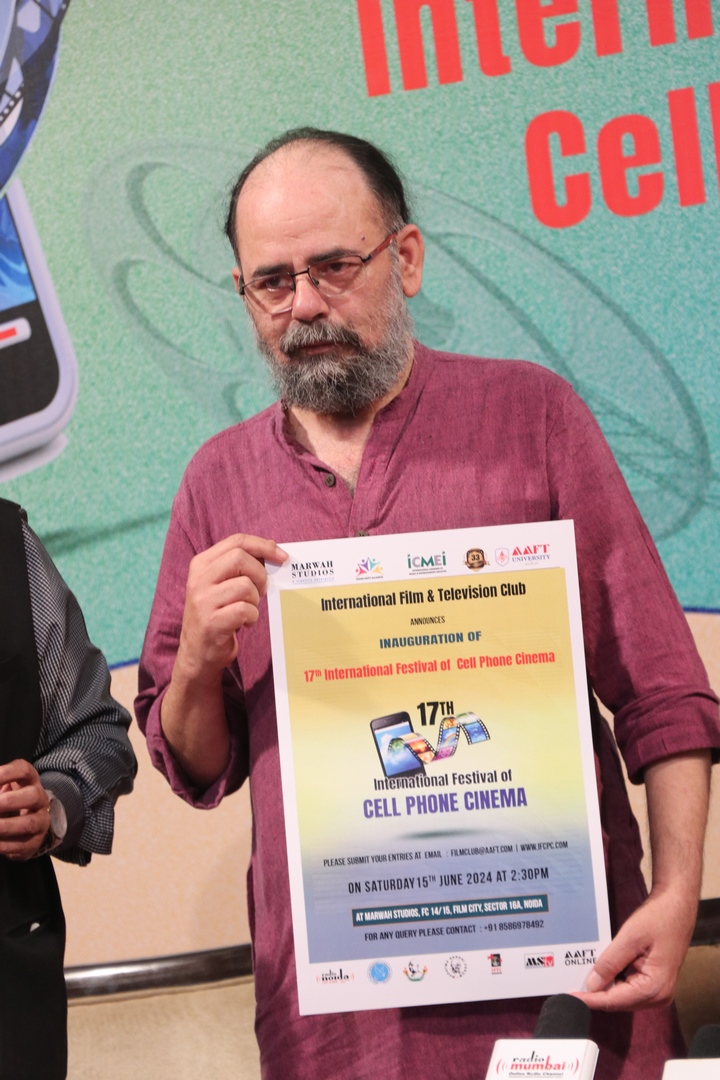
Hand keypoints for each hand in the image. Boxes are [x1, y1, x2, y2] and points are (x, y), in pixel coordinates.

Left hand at [0, 759, 51, 859]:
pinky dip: (4, 845)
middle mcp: (39, 798)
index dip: (7, 773)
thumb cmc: (8, 800)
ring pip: (30, 823)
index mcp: (29, 780)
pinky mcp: (35, 841)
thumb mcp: (2, 789)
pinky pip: (23, 845)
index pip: (23, 770)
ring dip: (6, 826)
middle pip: (33, 795)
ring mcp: (40, 820)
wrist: (28, 824)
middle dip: (10, 801)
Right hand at [176, 533, 287, 686]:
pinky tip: (244, 623)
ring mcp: (203, 601)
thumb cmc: (216, 614)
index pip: (236, 541)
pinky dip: (252, 617)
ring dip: (255, 599)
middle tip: (262, 589)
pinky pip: (245, 610)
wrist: (197, 652)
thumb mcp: (220, 584)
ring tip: (247, 609)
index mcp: (201, 564)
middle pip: (240, 558)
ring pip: (245, 586)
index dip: (263, 545)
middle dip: (260, 574)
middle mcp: (198, 579)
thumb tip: (272, 546)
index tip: (282, 556)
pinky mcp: (211, 622)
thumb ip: (239, 565)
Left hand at [575, 884, 696, 1010]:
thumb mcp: (630, 938)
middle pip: (619, 1002)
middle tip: (571, 987)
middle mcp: (659, 996)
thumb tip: (591, 985)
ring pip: (623, 996)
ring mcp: (658, 990)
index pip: (615, 1001)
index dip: (591, 1000)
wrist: (677, 907)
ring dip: (605, 987)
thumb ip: (610, 962)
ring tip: (581, 979)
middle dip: (596, 994)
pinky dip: (614, 980)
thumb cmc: (658, 919)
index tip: (570, 997)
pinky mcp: (655, 982)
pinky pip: (629, 987)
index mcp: (655, 988)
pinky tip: (600, 971)